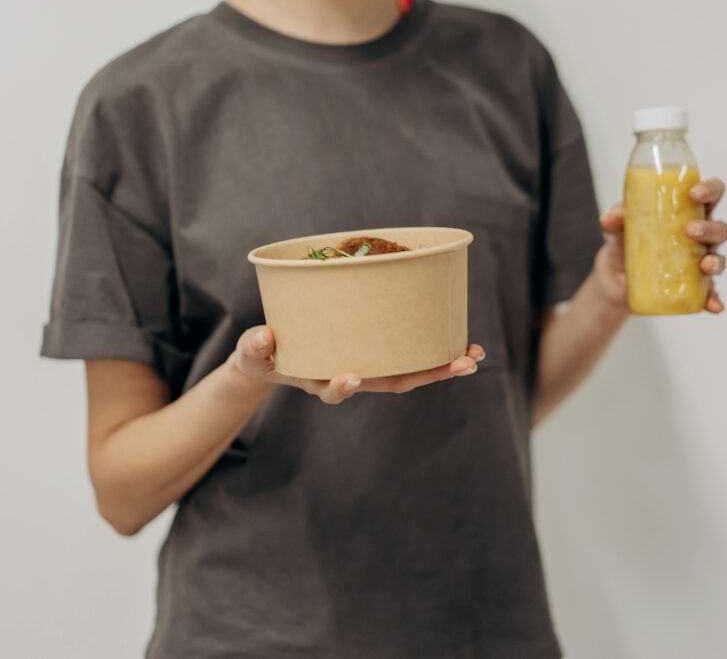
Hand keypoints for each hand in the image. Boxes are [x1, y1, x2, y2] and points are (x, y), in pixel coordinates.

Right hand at [227, 325, 484, 403]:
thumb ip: (255, 347)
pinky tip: (458, 342)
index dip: (342, 386)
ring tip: (473, 357)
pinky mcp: (375, 353)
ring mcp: (367, 368)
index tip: (350, 376)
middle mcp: (350, 378)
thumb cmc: (262, 354)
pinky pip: (407, 355)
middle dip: (428, 374)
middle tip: (462, 364)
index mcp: (318, 379)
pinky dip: (433, 351)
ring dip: (442, 366)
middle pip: (391, 382)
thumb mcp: (252, 353)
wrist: (273, 358)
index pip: (334, 388)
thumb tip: (262, 337)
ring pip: (408, 372)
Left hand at [594, 177, 726, 312]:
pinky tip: (714, 306)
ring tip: (705, 265)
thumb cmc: (626, 239)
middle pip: (719, 228)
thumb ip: (614, 220)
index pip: (711, 195)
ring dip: (717, 261)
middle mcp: (700, 236)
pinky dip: (714, 299)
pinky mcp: (694, 286)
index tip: (694, 193)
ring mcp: (699, 261)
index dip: (710, 189)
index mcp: (688, 212)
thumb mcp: (618, 228)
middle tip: (689, 231)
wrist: (617, 274)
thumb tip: (608, 219)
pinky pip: (709, 293)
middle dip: (709, 228)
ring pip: (718, 258)